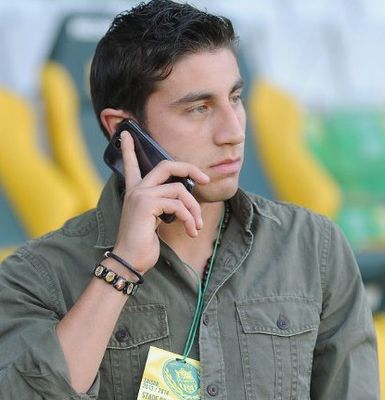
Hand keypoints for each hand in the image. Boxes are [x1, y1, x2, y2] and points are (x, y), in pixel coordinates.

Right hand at [111, 131, 209, 273]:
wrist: (129, 261)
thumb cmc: (143, 244)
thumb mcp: (155, 220)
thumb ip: (165, 205)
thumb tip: (185, 197)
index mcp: (135, 192)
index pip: (131, 165)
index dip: (129, 149)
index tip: (127, 133)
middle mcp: (136, 190)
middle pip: (166, 166)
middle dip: (189, 169)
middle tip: (205, 179)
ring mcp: (140, 195)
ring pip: (180, 190)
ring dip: (194, 209)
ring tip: (196, 226)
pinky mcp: (146, 204)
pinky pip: (178, 204)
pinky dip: (189, 218)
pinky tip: (190, 231)